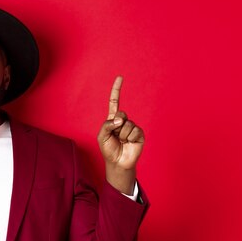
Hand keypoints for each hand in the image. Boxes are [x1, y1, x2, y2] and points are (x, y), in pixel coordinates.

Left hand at [97, 76, 144, 193]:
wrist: (118, 162)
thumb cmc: (108, 149)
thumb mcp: (102, 136)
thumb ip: (107, 125)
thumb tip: (120, 120)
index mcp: (113, 120)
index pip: (115, 102)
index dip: (117, 90)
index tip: (120, 78)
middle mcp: (123, 121)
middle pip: (122, 114)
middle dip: (117, 126)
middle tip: (116, 136)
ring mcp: (132, 127)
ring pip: (127, 124)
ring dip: (122, 135)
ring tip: (122, 141)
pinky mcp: (139, 134)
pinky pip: (134, 130)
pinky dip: (129, 137)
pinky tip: (129, 143)